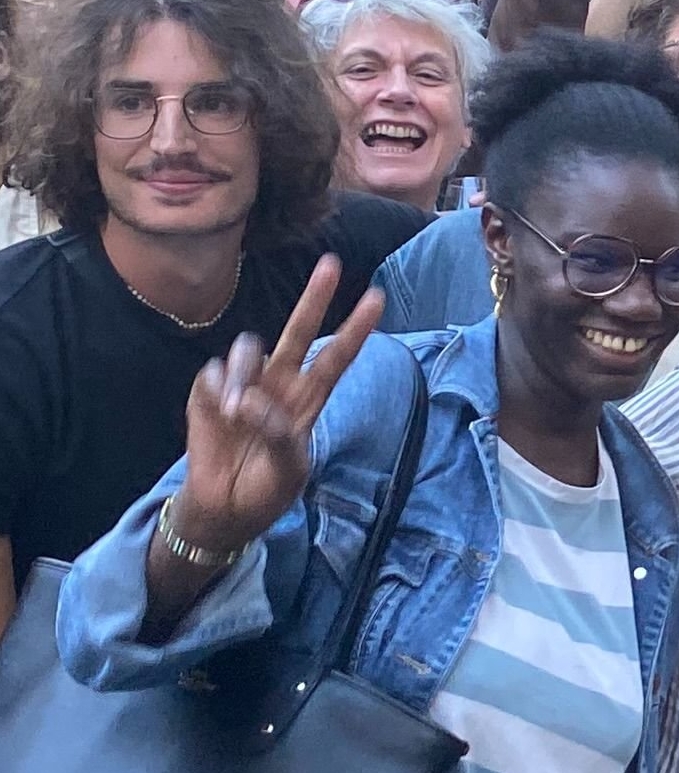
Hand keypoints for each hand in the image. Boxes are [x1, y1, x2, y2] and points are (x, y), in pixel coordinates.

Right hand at [171, 259, 383, 555]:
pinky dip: (216, 392)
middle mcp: (280, 384)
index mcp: (308, 400)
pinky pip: (212, 374)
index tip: (376, 297)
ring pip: (248, 348)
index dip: (355, 329)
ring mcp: (244, 385)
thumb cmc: (265, 489)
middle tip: (330, 263)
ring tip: (236, 412)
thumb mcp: (288, 470)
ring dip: (242, 374)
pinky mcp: (208, 393)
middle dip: (314, 298)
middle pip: (299, 331)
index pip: (337, 358)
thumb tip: (251, 401)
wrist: (224, 509)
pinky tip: (219, 414)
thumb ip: (280, 434)